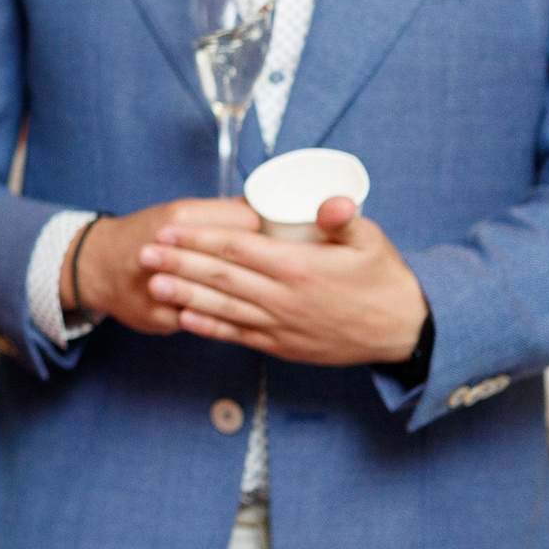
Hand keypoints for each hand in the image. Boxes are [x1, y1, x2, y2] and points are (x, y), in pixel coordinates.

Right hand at [64, 198, 261, 333]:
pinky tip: (240, 320)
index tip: (276, 239)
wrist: (97, 265)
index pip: (246, 222)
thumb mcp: (181, 212)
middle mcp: (171, 249)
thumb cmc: (146, 235)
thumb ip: (222, 214)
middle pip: (238, 261)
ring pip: (222, 297)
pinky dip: (222, 321)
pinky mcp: (160, 315)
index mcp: (181, 216)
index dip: (266, 232)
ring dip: (245, 298)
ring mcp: (163, 285)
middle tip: (274, 272)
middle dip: (263, 269)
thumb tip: (269, 213)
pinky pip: (204, 322)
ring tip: (261, 297)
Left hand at [138, 197, 429, 366]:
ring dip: (184, 295)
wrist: (404, 332)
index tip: (170, 228)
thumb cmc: (385, 279)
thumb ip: (345, 218)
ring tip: (151, 283)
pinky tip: (182, 317)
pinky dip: (208, 327)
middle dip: (179, 263)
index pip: (238, 248)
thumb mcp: (371, 240)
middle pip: (221, 278)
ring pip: (223, 308)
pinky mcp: (283, 346)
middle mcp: (285, 299)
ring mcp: (282, 326)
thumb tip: (329, 202)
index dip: (200, 237)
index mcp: (301, 268)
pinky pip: (238, 335)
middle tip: (143, 252)